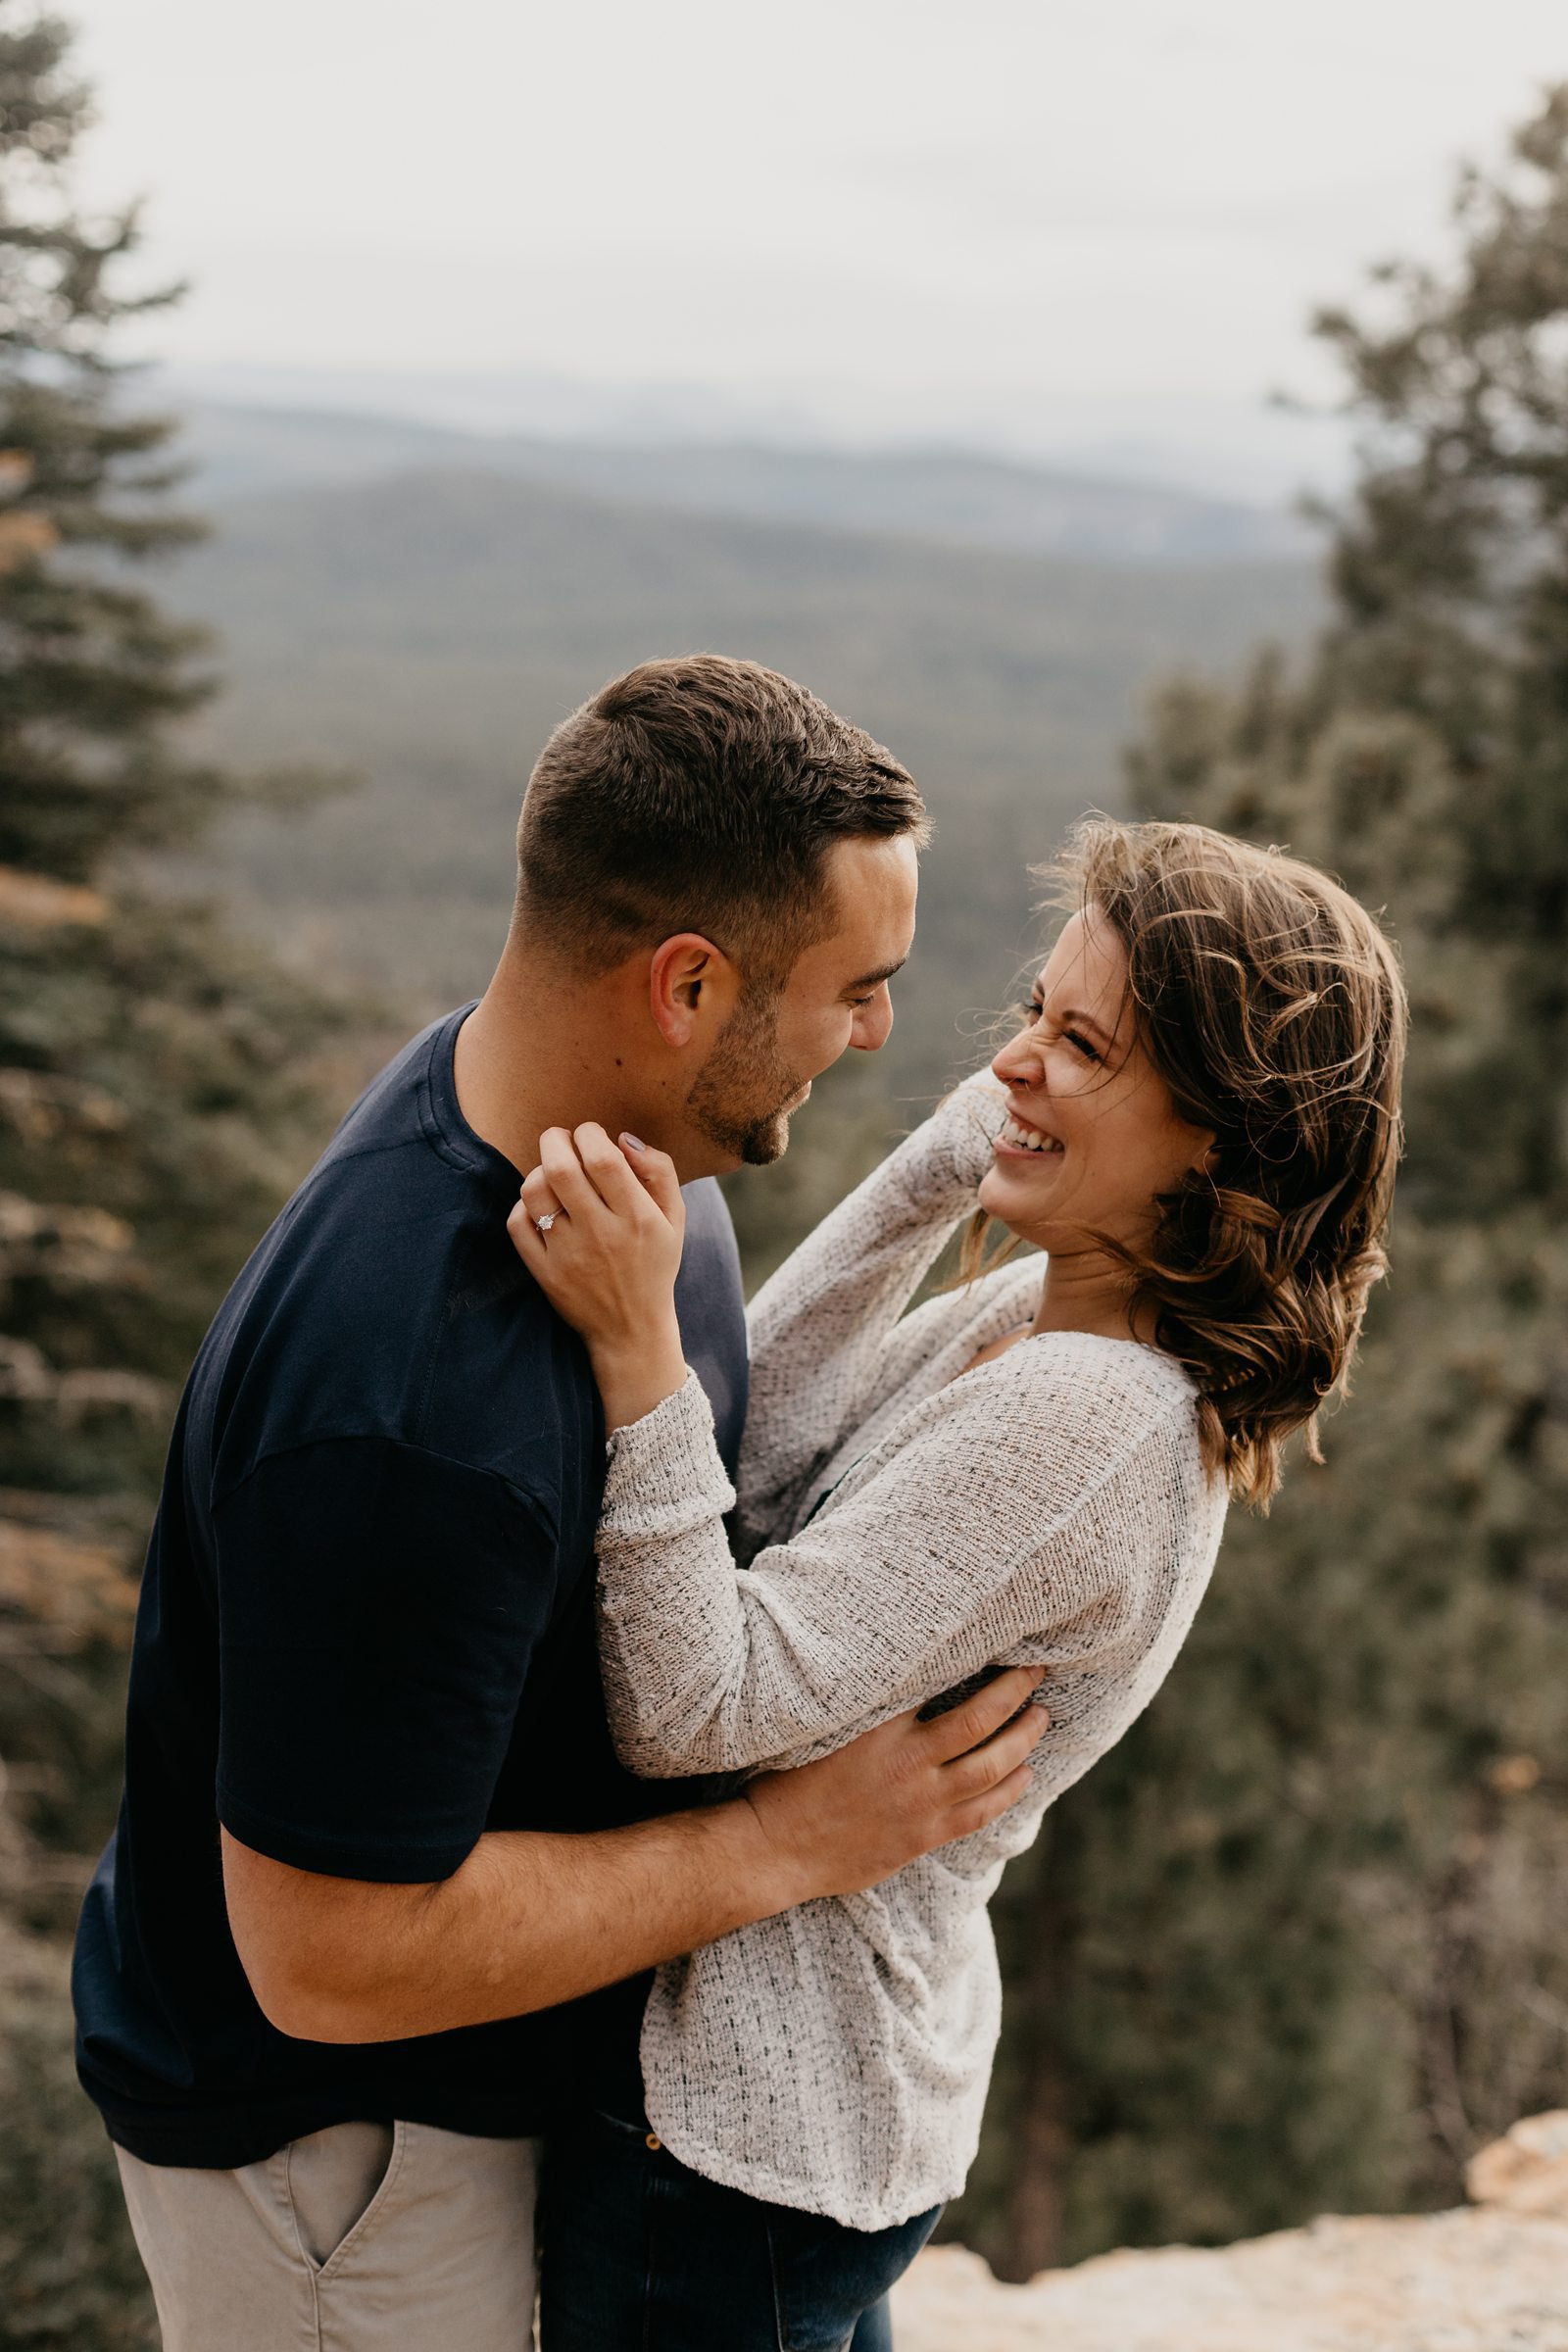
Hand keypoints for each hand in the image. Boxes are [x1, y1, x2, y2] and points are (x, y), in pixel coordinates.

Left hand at [508, 1125, 689, 1428]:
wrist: (631, 1329)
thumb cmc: (653, 1263)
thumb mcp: (674, 1218)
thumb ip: (659, 1171)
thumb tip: (623, 1138)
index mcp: (638, 1218)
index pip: (603, 1159)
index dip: (590, 1133)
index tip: (591, 1134)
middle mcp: (602, 1235)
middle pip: (561, 1168)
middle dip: (555, 1139)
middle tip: (561, 1139)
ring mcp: (568, 1255)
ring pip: (535, 1193)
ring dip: (538, 1170)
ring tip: (551, 1172)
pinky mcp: (544, 1272)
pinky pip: (518, 1224)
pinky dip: (524, 1205)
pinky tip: (541, 1205)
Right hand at [740, 1665, 1049, 1901]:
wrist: (775, 1847)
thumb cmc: (787, 1781)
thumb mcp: (819, 1725)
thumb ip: (860, 1703)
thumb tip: (892, 1667)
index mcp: (879, 1726)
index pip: (939, 1682)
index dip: (974, 1662)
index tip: (997, 1641)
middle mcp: (907, 1762)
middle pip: (979, 1721)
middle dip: (1014, 1692)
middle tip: (1036, 1671)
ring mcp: (920, 1803)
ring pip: (991, 1768)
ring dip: (1023, 1740)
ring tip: (1041, 1717)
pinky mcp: (924, 1836)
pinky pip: (981, 1812)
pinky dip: (1008, 1791)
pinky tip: (1025, 1774)